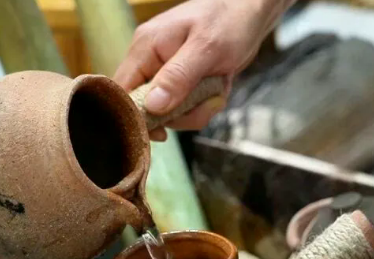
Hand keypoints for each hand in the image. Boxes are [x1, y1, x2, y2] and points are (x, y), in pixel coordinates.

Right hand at [114, 0, 292, 140]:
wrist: (251, 12)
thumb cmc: (229, 20)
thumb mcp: (206, 49)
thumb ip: (178, 77)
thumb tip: (152, 106)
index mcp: (145, 48)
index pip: (122, 91)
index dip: (136, 116)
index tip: (162, 131)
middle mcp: (150, 61)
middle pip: (148, 108)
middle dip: (179, 114)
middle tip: (207, 103)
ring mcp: (166, 72)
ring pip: (170, 112)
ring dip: (196, 111)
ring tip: (218, 91)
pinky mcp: (182, 81)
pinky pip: (185, 107)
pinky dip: (203, 105)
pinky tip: (218, 90)